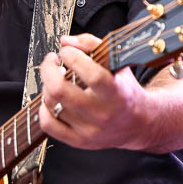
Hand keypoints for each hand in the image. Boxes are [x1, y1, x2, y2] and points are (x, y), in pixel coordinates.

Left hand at [36, 33, 155, 150]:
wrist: (138, 124)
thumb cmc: (124, 89)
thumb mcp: (117, 62)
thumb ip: (92, 45)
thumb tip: (65, 42)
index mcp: (117, 93)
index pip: (91, 75)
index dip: (73, 57)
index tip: (67, 51)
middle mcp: (103, 114)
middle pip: (61, 91)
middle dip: (48, 69)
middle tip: (52, 61)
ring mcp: (89, 130)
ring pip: (52, 104)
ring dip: (47, 86)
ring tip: (55, 78)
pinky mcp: (79, 141)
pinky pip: (48, 125)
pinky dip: (44, 108)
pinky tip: (52, 98)